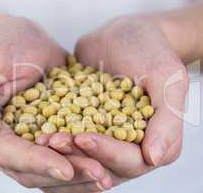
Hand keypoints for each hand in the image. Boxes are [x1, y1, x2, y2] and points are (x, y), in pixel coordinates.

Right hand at [0, 16, 110, 190]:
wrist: (24, 40)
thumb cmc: (3, 46)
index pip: (9, 154)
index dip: (37, 162)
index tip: (65, 169)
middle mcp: (6, 144)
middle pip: (33, 170)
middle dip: (66, 173)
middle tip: (98, 174)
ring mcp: (29, 143)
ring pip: (52, 170)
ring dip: (79, 175)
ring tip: (106, 175)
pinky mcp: (49, 136)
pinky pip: (66, 157)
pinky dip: (84, 161)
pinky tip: (106, 165)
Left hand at [48, 15, 188, 186]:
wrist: (123, 36)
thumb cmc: (151, 52)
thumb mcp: (167, 78)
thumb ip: (167, 118)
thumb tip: (155, 157)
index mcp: (152, 143)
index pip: (130, 161)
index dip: (107, 153)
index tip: (84, 137)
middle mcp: (126, 148)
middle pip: (101, 166)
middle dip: (77, 156)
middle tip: (54, 140)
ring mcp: (102, 140)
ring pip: (81, 160)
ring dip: (61, 155)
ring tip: (41, 139)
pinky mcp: (82, 127)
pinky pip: (67, 141)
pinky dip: (52, 141)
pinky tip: (34, 133)